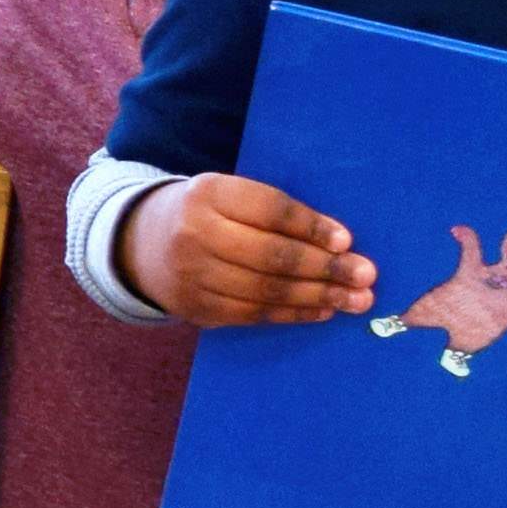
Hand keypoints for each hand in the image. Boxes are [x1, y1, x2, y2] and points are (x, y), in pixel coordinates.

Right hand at [129, 172, 368, 327]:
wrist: (142, 244)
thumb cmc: (207, 214)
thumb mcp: (231, 196)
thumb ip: (277, 214)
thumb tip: (340, 243)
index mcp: (208, 193)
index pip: (269, 211)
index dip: (310, 227)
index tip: (347, 241)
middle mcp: (194, 233)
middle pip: (271, 255)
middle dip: (325, 268)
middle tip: (365, 275)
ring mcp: (192, 275)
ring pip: (266, 290)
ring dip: (318, 296)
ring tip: (355, 299)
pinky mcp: (196, 307)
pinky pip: (254, 314)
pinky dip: (293, 313)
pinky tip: (322, 310)